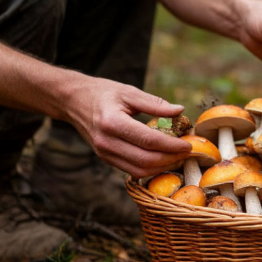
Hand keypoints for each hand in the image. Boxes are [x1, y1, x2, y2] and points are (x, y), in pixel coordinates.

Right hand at [67, 78, 191, 177]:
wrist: (73, 101)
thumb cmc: (103, 93)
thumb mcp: (128, 91)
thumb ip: (154, 103)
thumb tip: (180, 111)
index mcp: (112, 122)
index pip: (148, 140)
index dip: (171, 145)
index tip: (188, 144)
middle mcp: (106, 142)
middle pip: (145, 160)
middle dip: (170, 159)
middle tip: (186, 153)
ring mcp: (104, 153)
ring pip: (139, 170)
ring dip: (161, 167)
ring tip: (177, 157)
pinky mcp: (105, 158)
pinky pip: (131, 170)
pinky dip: (149, 168)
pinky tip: (162, 160)